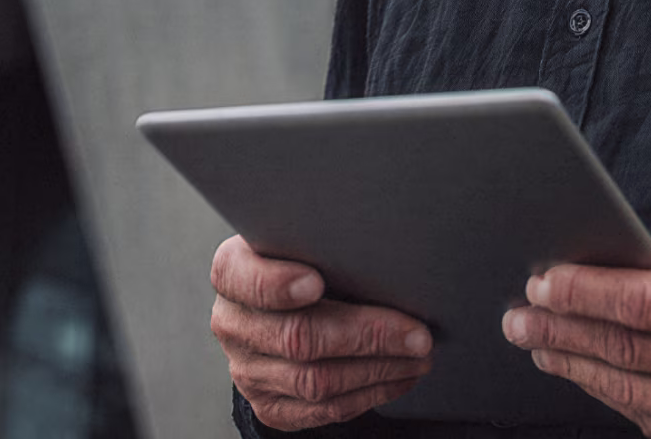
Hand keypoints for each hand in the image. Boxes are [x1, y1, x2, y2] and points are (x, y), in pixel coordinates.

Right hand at [210, 233, 433, 429]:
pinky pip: (323, 410)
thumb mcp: (298, 240)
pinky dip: (370, 394)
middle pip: (297, 337)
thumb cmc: (298, 262)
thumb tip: (385, 250)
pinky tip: (400, 377)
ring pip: (316, 381)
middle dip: (366, 336)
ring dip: (378, 370)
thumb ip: (322, 243)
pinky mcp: (270, 405)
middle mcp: (232, 324)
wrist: (275, 310)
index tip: (315, 282)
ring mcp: (248, 371)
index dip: (278, 285)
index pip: (247, 280)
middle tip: (417, 333)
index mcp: (231, 273)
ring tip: (418, 355)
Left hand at [499, 237, 650, 437]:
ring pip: (627, 389)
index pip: (645, 303)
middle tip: (520, 315)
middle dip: (561, 329)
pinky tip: (580, 369)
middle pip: (625, 350)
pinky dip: (605, 391)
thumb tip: (601, 264)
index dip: (585, 294)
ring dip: (572, 363)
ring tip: (538, 340)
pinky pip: (644, 417)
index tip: (544, 282)